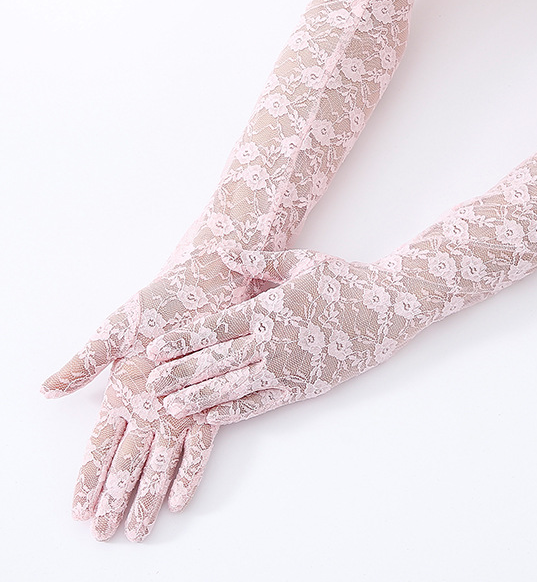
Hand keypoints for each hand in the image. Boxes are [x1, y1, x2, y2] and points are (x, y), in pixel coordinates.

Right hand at [40, 243, 292, 540]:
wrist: (205, 281)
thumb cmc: (159, 302)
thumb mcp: (115, 330)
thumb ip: (85, 361)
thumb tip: (47, 390)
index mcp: (124, 391)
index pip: (102, 444)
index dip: (90, 477)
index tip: (78, 509)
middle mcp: (150, 406)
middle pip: (129, 462)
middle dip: (116, 500)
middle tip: (105, 535)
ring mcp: (180, 404)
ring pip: (160, 461)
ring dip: (148, 495)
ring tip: (138, 530)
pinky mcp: (210, 397)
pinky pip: (200, 441)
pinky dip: (189, 470)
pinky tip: (179, 498)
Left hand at [145, 249, 448, 423]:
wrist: (387, 309)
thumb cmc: (344, 281)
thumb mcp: (302, 262)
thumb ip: (261, 262)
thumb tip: (226, 255)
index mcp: (270, 307)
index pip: (215, 327)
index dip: (182, 339)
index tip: (154, 349)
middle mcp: (273, 340)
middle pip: (216, 360)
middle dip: (179, 373)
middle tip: (147, 385)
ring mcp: (288, 367)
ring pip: (234, 387)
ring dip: (199, 398)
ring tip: (170, 408)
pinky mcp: (304, 386)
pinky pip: (262, 403)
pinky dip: (235, 411)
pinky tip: (212, 417)